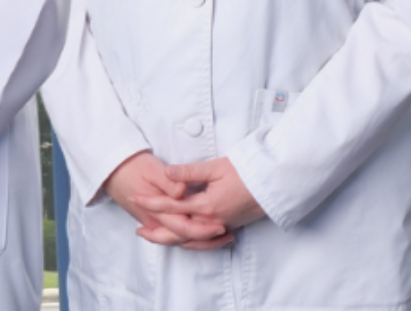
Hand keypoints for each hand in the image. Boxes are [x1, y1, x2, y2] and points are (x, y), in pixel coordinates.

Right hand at [103, 151, 224, 248]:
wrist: (110, 169)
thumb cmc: (131, 166)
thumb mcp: (151, 168)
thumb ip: (168, 180)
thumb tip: (182, 190)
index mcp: (156, 210)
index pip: (184, 227)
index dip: (204, 229)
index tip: (222, 226)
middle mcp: (154, 221)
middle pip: (183, 238)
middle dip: (206, 240)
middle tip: (227, 235)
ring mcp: (152, 222)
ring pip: (177, 240)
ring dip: (199, 241)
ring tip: (219, 237)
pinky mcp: (151, 220)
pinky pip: (171, 235)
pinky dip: (187, 238)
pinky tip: (198, 235)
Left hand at [134, 158, 264, 248]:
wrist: (275, 183)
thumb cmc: (247, 172)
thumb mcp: (216, 167)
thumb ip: (189, 172)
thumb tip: (167, 173)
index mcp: (206, 205)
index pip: (171, 206)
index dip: (151, 202)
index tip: (135, 198)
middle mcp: (212, 220)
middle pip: (178, 231)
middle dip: (157, 232)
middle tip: (138, 230)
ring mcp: (222, 226)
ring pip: (192, 239)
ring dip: (172, 240)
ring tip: (155, 237)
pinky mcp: (230, 226)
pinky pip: (206, 241)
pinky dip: (192, 243)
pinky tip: (183, 240)